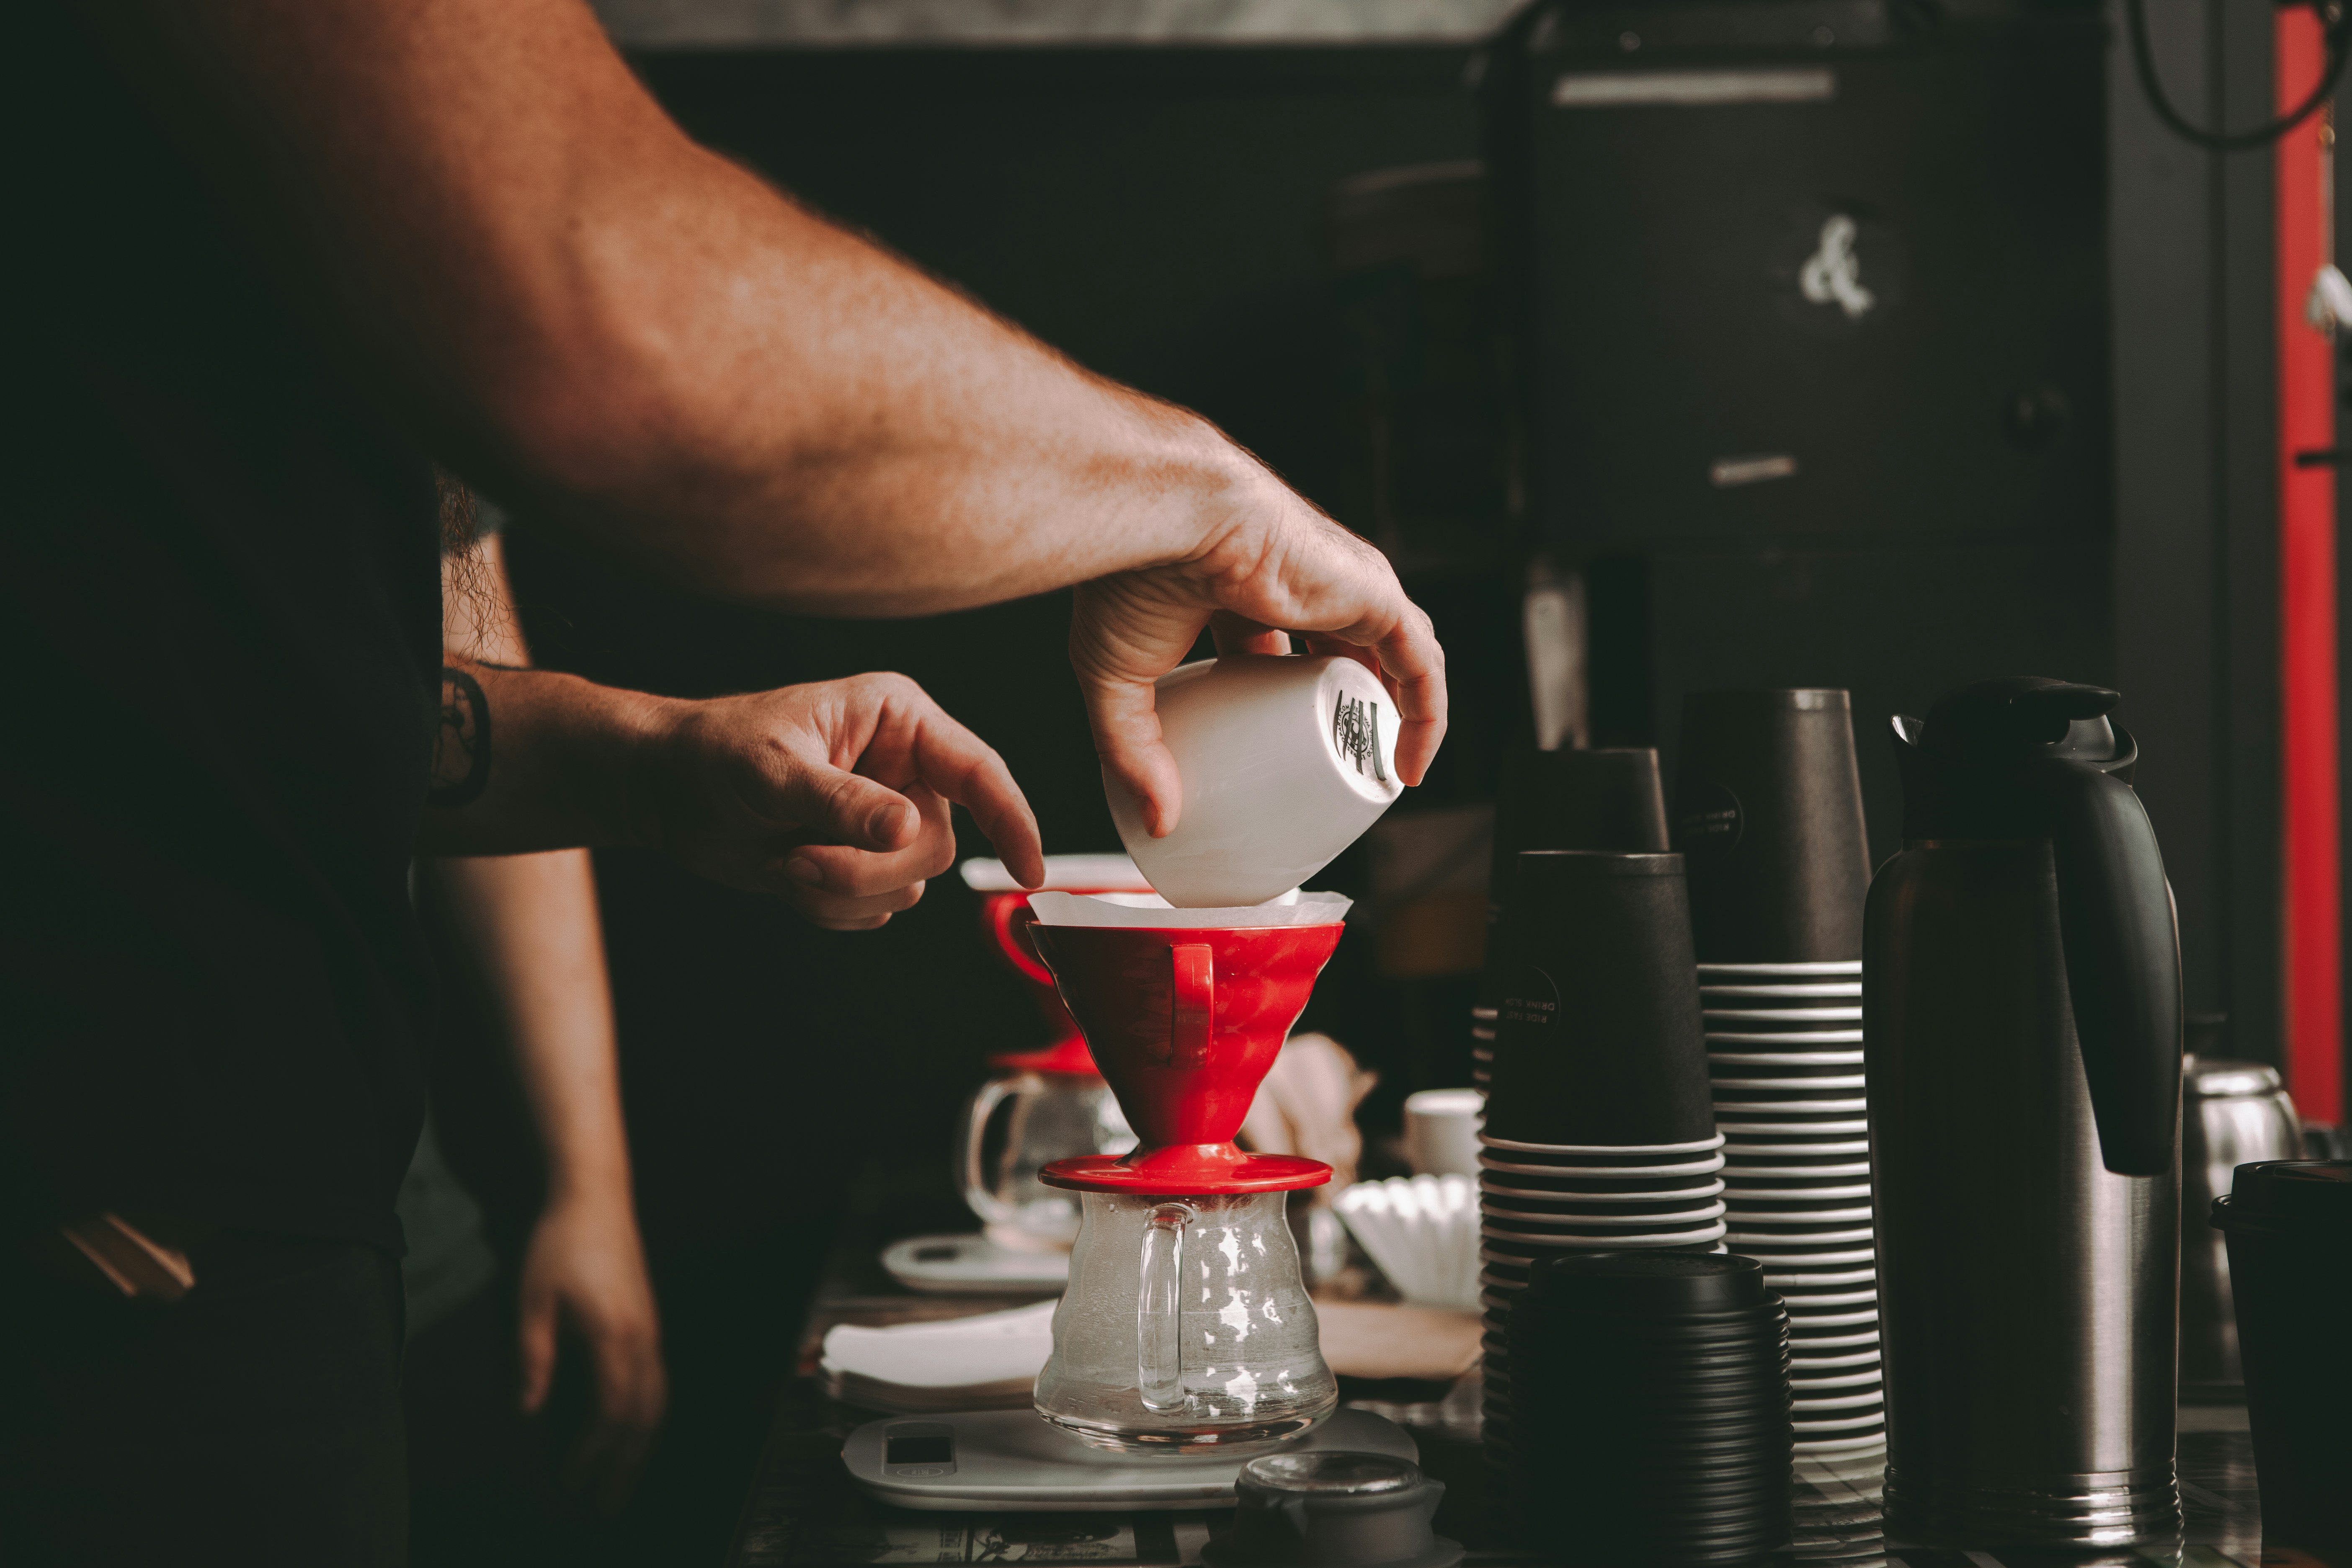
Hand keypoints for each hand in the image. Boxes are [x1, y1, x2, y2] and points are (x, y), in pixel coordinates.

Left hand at [517, 1192, 666, 1512]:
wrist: (596, 1195)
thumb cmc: (559, 1242)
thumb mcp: (531, 1299)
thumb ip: (533, 1357)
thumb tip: (529, 1410)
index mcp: (613, 1334)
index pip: (611, 1411)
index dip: (593, 1452)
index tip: (570, 1480)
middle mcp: (643, 1337)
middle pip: (644, 1417)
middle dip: (626, 1466)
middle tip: (607, 1506)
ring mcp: (652, 1329)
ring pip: (659, 1401)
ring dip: (643, 1446)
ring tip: (624, 1481)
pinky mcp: (651, 1322)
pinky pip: (659, 1382)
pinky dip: (649, 1417)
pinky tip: (634, 1432)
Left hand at [642, 672, 1044, 927]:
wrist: (666, 791)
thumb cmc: (715, 753)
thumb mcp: (774, 770)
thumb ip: (842, 800)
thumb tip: (907, 828)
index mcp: (898, 721)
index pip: (978, 771)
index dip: (1012, 820)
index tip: (1031, 871)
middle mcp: (903, 770)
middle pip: (936, 845)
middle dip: (866, 866)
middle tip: (799, 858)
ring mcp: (885, 820)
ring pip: (908, 885)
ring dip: (841, 889)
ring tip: (787, 857)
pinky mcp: (863, 862)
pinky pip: (876, 910)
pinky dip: (829, 908)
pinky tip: (790, 873)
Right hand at [1069, 463, 1446, 837]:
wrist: (1164, 518)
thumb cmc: (1132, 576)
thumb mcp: (1119, 677)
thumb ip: (1133, 748)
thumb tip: (1155, 819)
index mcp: (1243, 589)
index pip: (1280, 643)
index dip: (1290, 696)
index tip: (1284, 751)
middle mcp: (1303, 581)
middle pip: (1342, 649)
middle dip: (1348, 705)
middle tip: (1342, 768)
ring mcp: (1343, 586)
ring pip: (1390, 656)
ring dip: (1393, 713)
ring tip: (1383, 773)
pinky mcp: (1373, 595)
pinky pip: (1420, 666)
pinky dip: (1424, 715)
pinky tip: (1409, 765)